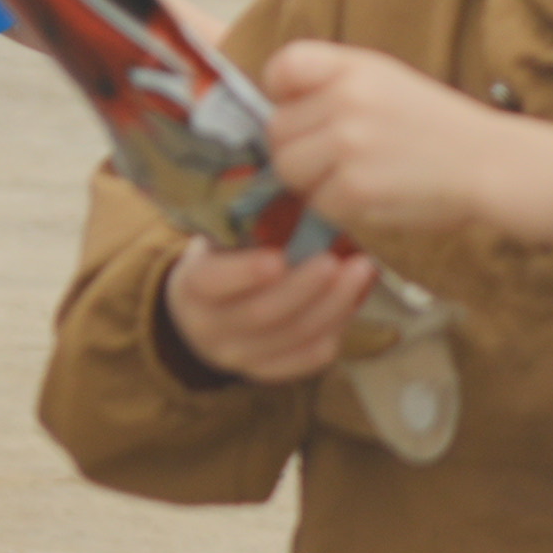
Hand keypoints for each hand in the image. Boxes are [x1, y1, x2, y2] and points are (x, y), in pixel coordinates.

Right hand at [161, 236, 379, 388]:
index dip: (244, 272)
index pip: (212, 283)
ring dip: (332, 306)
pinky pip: (308, 358)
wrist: (202, 312)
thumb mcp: (217, 240)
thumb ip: (245, 224)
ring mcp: (240, 357)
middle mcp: (210, 329)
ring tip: (360, 272)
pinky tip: (353, 300)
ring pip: (292, 338)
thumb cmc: (220, 261)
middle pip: (262, 314)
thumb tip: (291, 181)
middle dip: (305, 287)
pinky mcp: (268, 372)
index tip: (277, 257)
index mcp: (192, 289)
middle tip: (336, 260)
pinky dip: (336, 329)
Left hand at [260, 38, 552, 247]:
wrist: (490, 162)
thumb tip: (276, 104)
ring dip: (312, 181)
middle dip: (298, 147)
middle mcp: (345, 100)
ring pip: (289, 170)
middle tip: (334, 157)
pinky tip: (370, 196)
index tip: (297, 107)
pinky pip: (318, 203)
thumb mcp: (385, 79)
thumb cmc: (435, 124)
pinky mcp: (355, 189)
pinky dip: (338, 207)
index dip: (280, 91)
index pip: (283, 65)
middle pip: (278, 129)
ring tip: (351, 177)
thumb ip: (333, 82)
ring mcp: (348, 145)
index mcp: (353, 67)